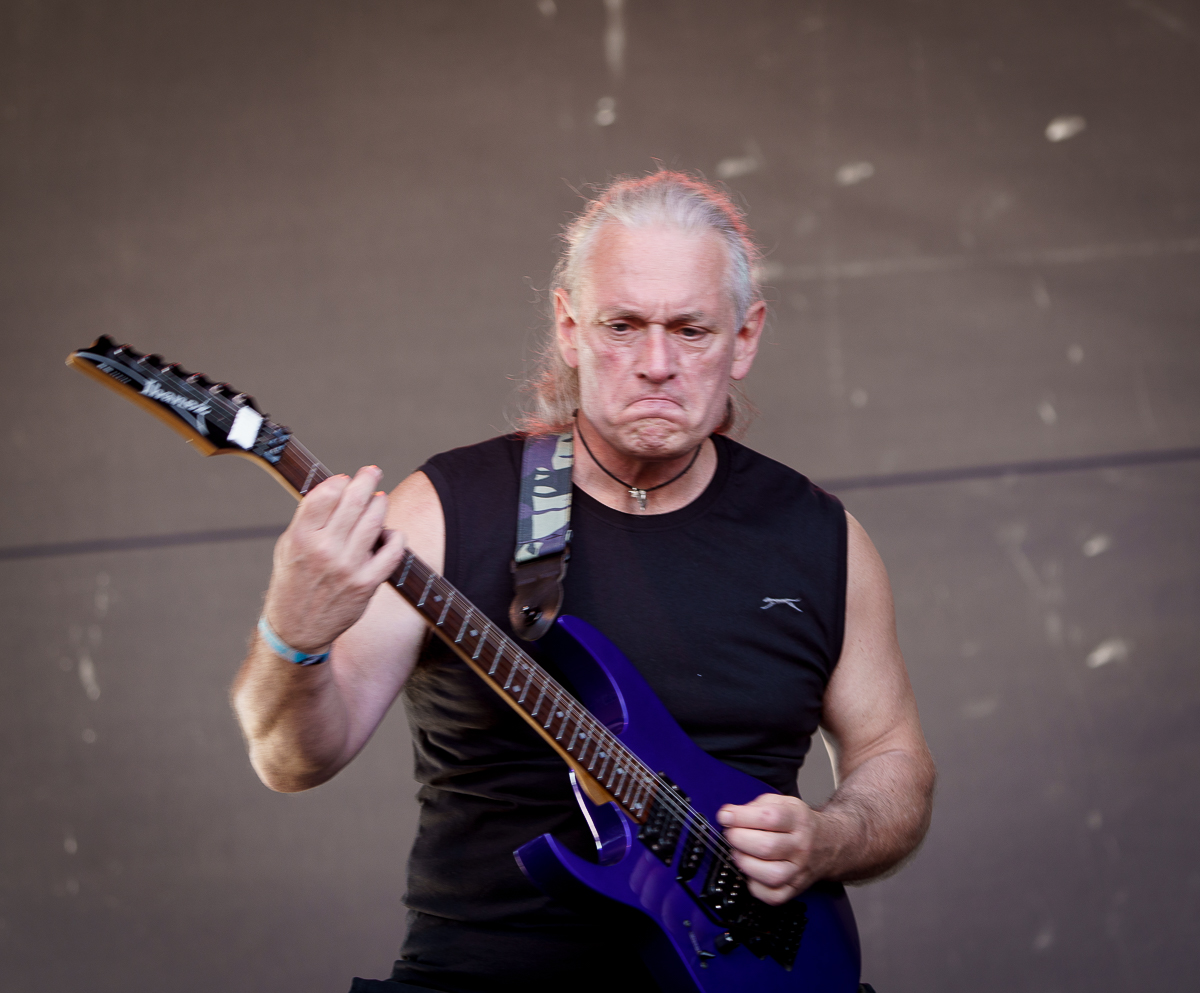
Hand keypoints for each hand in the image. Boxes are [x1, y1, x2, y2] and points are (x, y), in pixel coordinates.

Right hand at [263, 466, 407, 653]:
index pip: (326, 494)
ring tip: (379, 500)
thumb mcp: (288, 546)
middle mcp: (324, 550)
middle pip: (354, 502)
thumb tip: (337, 488)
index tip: (344, 479)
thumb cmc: (294, 581)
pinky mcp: (366, 584)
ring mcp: (347, 567)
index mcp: (301, 537)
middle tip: (372, 472)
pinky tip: (390, 534)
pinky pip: (392, 553)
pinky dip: (395, 538)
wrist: (297, 629)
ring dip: (380, 505)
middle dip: (367, 480)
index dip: (339, 481)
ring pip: (375, 521)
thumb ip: (309, 519)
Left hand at [717, 794, 822, 905]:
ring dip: (745, 863)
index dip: (741, 817)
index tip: (725, 816)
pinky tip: (751, 872)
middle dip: (739, 839)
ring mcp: (799, 870)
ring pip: (770, 875)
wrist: (830, 844)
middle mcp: (800, 846)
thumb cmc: (799, 824)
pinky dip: (755, 887)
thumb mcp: (782, 803)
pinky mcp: (795, 889)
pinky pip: (773, 896)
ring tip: (739, 853)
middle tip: (731, 834)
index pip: (769, 817)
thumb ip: (754, 806)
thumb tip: (729, 815)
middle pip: (766, 847)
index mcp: (797, 819)